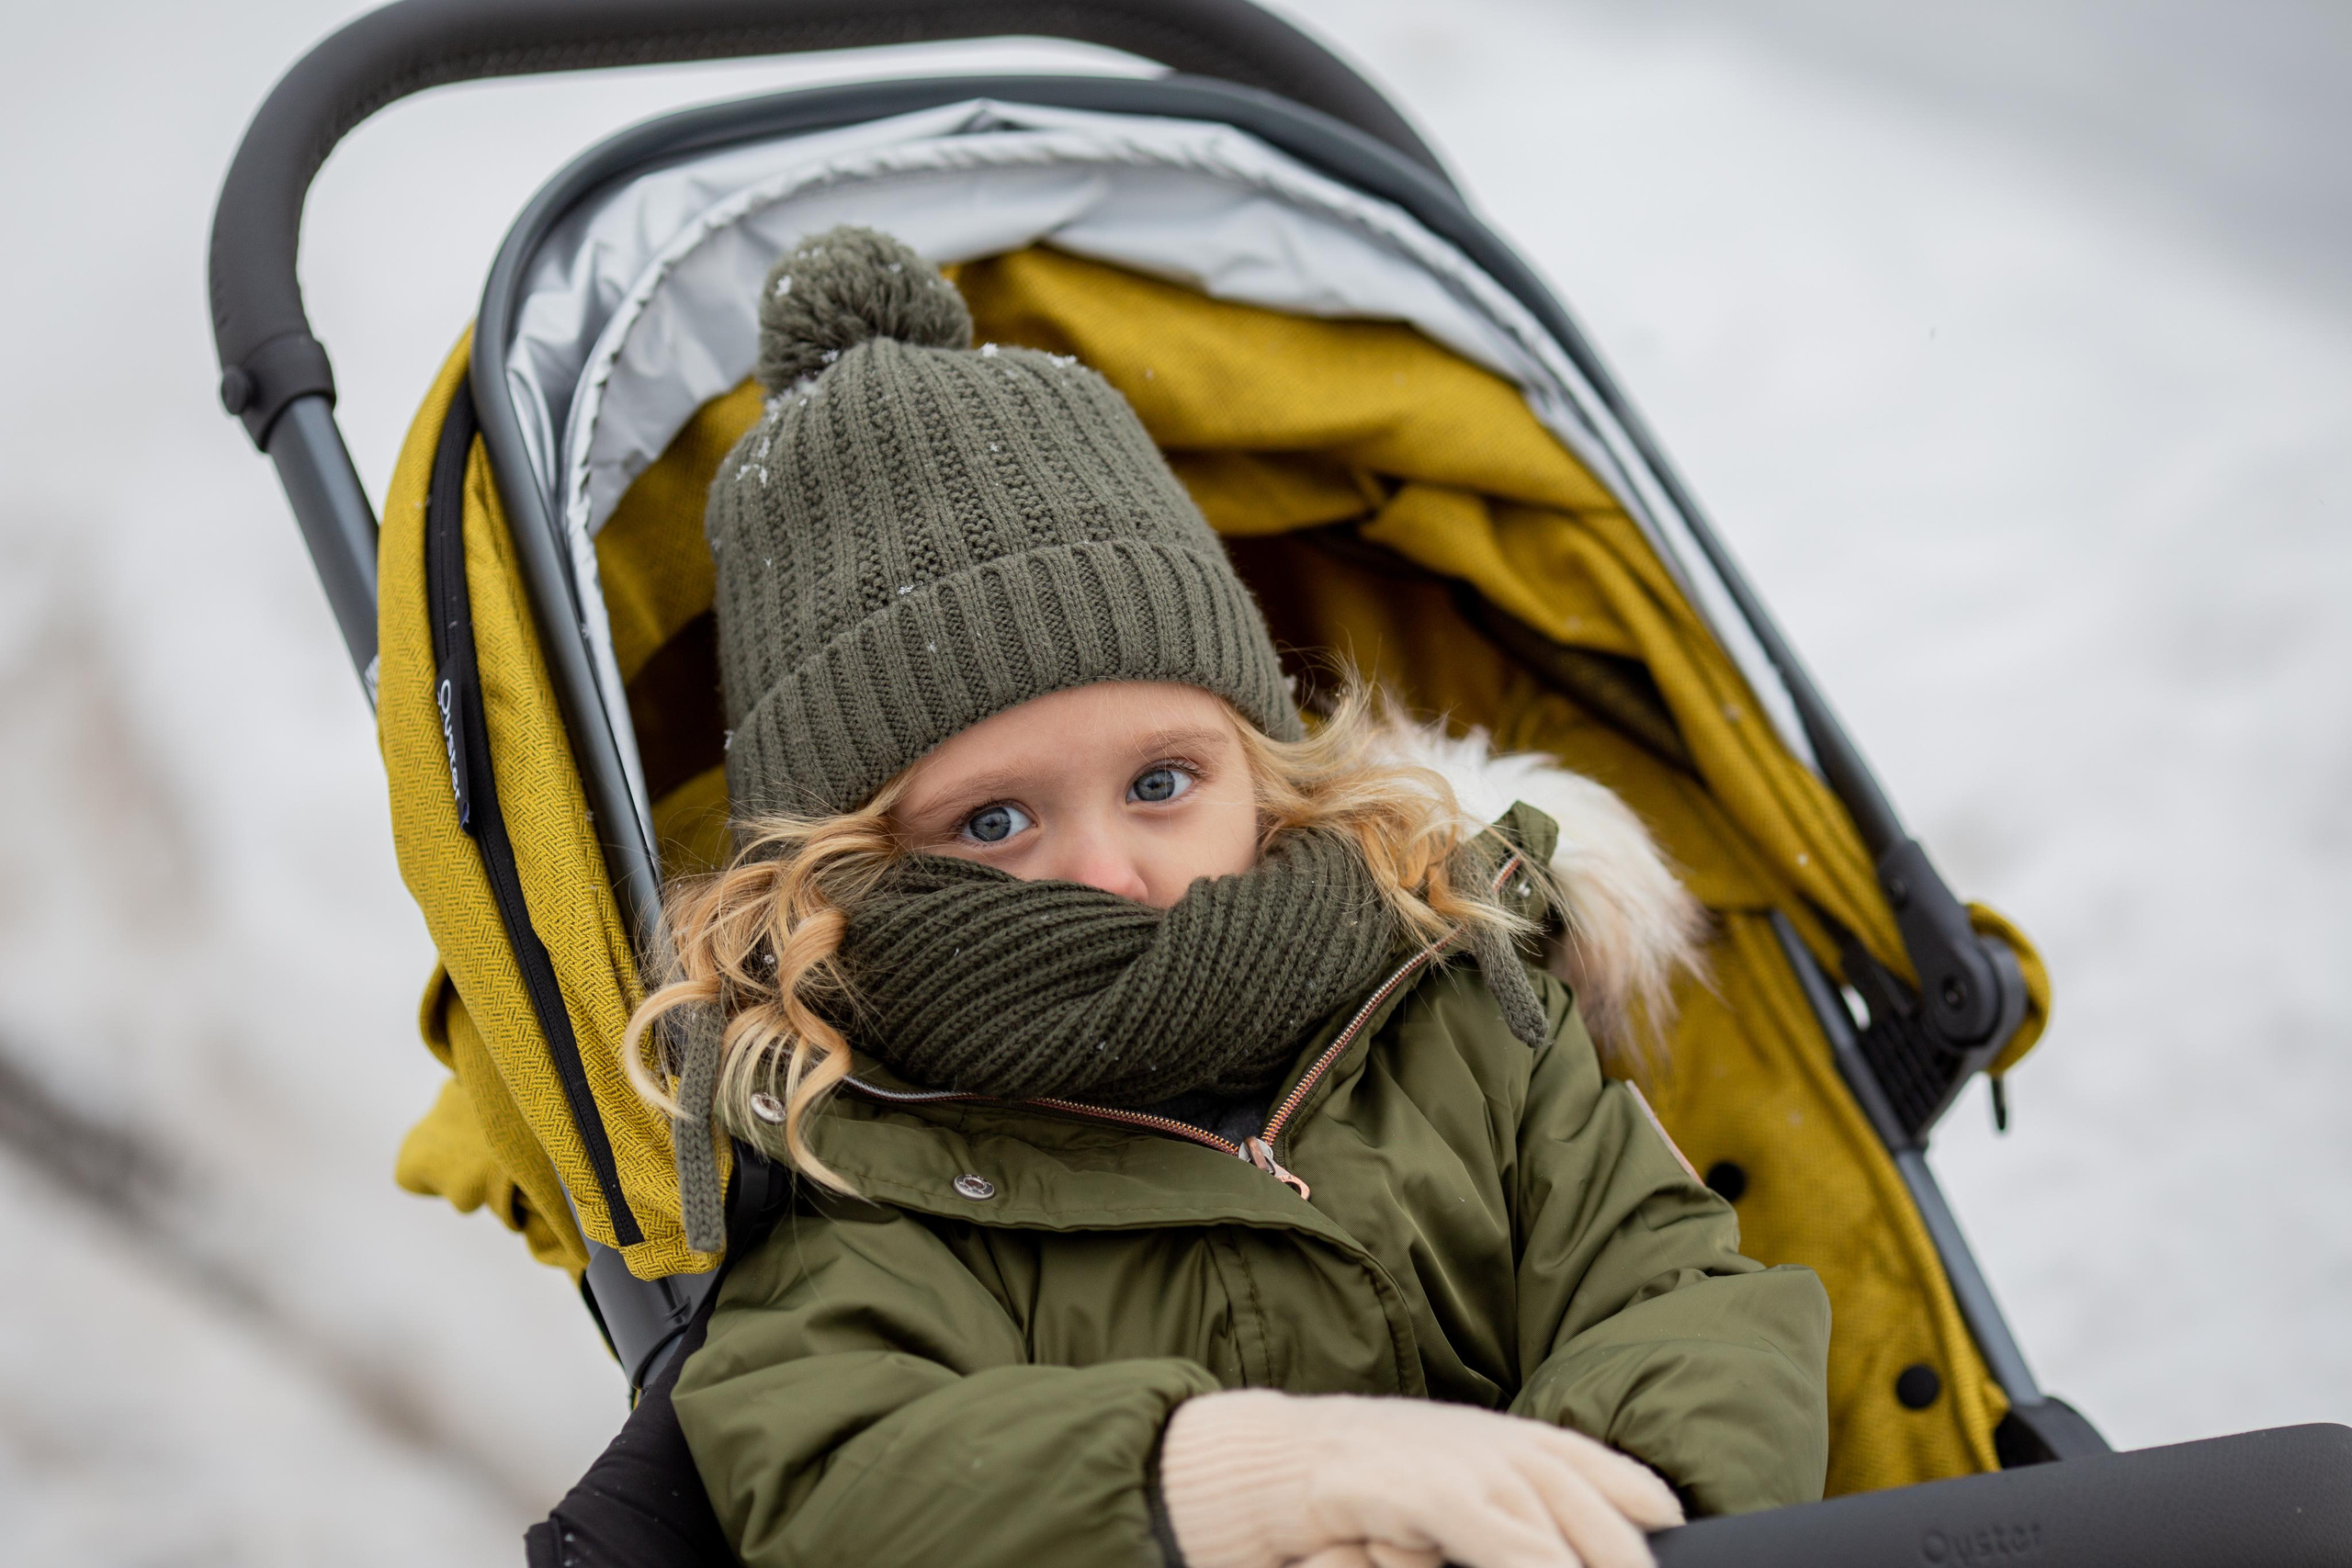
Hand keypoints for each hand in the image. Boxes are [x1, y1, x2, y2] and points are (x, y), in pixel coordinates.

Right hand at [1159, 1391, 1683, 1567]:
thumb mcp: (1415, 1500)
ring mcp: (1431, 1456)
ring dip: (1587, 1557)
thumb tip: (1535, 1546)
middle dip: (1621, 1542)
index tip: (1670, 1519)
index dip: (1626, 1488)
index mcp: (1475, 1436)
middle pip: (1572, 1487)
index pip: (1570, 1458)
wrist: (1235, 1468)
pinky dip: (1523, 1558)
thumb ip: (1474, 1516)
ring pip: (1539, 1508)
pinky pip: (1479, 1526)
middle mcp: (1465, 1438)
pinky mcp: (1392, 1484)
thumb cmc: (1327, 1496)